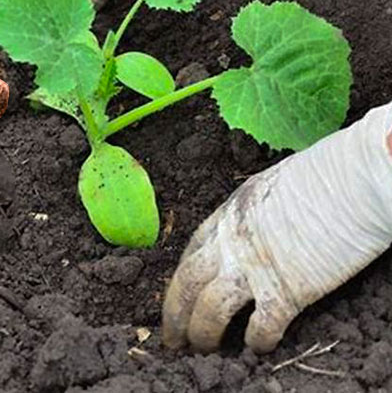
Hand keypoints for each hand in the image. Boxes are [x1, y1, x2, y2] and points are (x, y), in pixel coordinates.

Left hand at [163, 103, 391, 352]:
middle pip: (186, 284)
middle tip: (171, 339)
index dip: (179, 280)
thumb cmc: (324, 174)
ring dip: (202, 334)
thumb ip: (253, 213)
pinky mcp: (286, 292)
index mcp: (227, 215)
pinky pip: (260, 328)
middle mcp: (230, 243)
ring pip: (209, 311)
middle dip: (173, 315)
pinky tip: (257, 348)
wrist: (355, 180)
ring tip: (202, 351)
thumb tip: (256, 227)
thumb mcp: (268, 186)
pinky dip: (256, 342)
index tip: (176, 297)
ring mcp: (254, 268)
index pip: (190, 253)